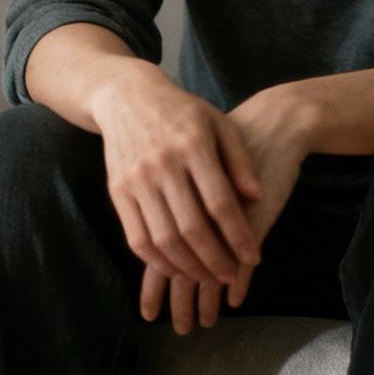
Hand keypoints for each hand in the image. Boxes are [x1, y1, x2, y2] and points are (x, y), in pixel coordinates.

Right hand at [139, 87, 310, 333]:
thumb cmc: (181, 111)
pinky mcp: (117, 190)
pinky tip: (176, 268)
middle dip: (216, 261)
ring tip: (207, 278)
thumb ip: (239, 159)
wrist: (125, 96)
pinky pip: (136, 237)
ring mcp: (136, 178)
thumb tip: (256, 196)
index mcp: (192, 145)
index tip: (254, 259)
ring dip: (188, 267)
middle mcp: (162, 163)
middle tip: (232, 276)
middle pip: (191, 228)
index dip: (239, 237)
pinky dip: (157, 261)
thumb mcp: (218, 122)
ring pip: (163, 239)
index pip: (220, 203)